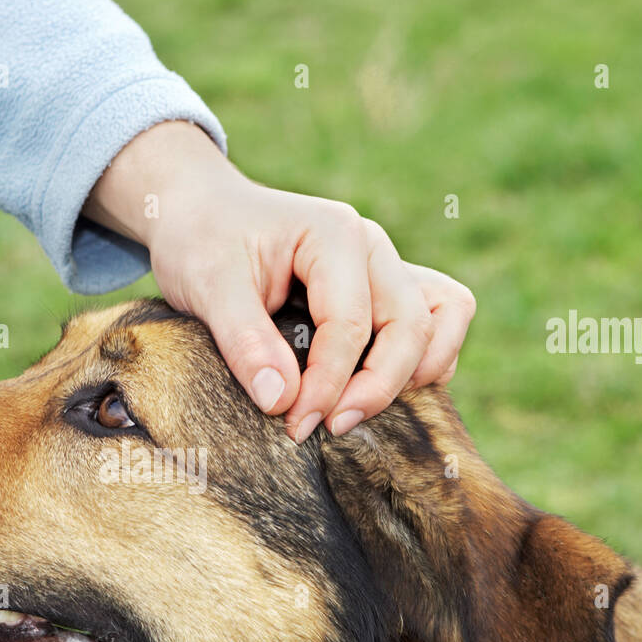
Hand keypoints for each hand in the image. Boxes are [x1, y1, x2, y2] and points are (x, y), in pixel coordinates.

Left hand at [83, 121, 475, 440]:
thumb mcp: (207, 285)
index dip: (328, 384)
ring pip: (442, 319)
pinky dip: (420, 361)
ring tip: (360, 410)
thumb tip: (281, 401)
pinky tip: (372, 391)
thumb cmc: (201, 241)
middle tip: (328, 428)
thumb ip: (244, 341)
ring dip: (414, 372)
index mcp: (334, 234)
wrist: (198, 214)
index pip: (351, 324)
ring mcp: (385, 267)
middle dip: (377, 387)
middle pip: (412, 325)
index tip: (295, 425)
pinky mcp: (383, 289)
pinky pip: (436, 320)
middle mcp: (373, 247)